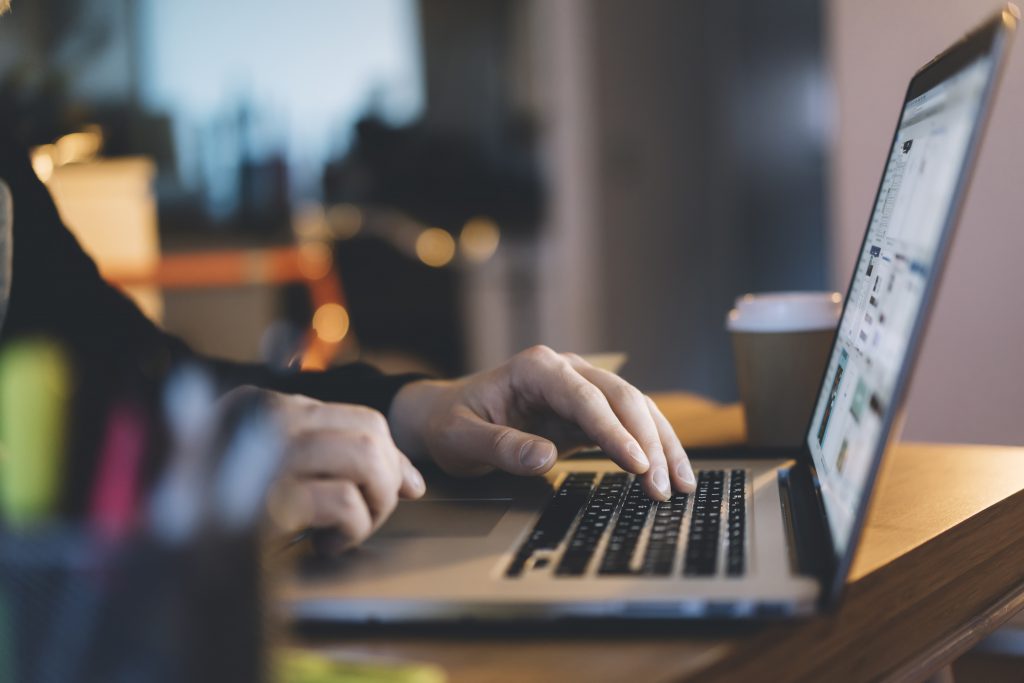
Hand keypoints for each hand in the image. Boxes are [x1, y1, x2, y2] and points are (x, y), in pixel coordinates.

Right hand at [232, 389, 425, 552]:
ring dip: (372, 508)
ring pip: (365, 461)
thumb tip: (412, 482)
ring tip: (346, 531)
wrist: (164, 554)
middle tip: (366, 517)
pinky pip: (344, 503)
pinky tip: (324, 545)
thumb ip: (338, 461)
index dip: (392, 458)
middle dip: (386, 483)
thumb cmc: (223, 513)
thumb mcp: (279, 473)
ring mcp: (264, 455)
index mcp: (268, 407)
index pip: (363, 419)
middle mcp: (266, 420)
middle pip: (371, 436)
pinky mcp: (268, 499)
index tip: (399, 490)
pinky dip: (351, 532)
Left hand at [389, 346, 693, 500]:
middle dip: (647, 443)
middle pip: (622, 398)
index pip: (586, 398)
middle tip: (661, 487)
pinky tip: (669, 474)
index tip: (637, 464)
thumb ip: (501, 447)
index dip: (615, 431)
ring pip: (636, 409)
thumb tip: (545, 459)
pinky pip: (629, 426)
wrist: (446, 415)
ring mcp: (581, 389)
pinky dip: (651, 449)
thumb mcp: (461, 438)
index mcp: (537, 367)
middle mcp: (566, 371)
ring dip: (660, 446)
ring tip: (679, 485)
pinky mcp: (588, 413)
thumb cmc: (451, 423)